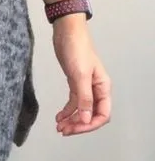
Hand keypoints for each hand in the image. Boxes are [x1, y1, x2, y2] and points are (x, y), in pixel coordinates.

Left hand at [52, 15, 111, 135]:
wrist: (66, 30)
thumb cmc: (76, 47)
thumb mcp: (80, 74)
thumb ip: (84, 98)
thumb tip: (87, 119)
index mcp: (103, 87)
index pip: (102, 114)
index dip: (90, 124)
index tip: (75, 128)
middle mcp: (96, 88)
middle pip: (91, 114)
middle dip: (79, 124)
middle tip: (64, 131)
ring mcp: (85, 85)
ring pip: (81, 109)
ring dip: (71, 119)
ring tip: (59, 127)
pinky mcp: (74, 81)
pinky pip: (74, 101)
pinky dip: (67, 110)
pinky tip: (59, 116)